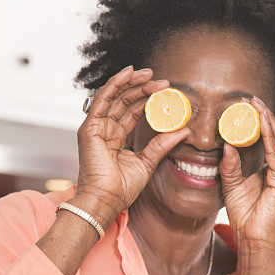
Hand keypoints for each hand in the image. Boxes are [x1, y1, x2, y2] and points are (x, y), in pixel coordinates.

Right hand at [74, 65, 190, 225]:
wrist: (107, 200)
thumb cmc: (122, 188)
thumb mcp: (148, 162)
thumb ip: (163, 144)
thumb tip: (184, 131)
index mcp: (116, 138)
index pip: (132, 112)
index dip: (148, 100)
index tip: (167, 93)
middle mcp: (105, 130)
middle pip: (124, 101)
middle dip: (143, 88)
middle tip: (162, 81)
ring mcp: (96, 127)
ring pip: (115, 96)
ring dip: (132, 82)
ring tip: (150, 73)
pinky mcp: (90, 127)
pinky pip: (102, 99)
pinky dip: (115, 84)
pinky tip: (128, 73)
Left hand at [220, 94, 274, 253]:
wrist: (254, 241)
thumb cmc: (247, 217)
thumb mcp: (233, 186)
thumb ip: (231, 165)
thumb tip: (226, 144)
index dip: (271, 120)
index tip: (257, 103)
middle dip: (273, 113)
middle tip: (255, 97)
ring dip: (269, 119)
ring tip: (256, 103)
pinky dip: (268, 136)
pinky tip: (261, 122)